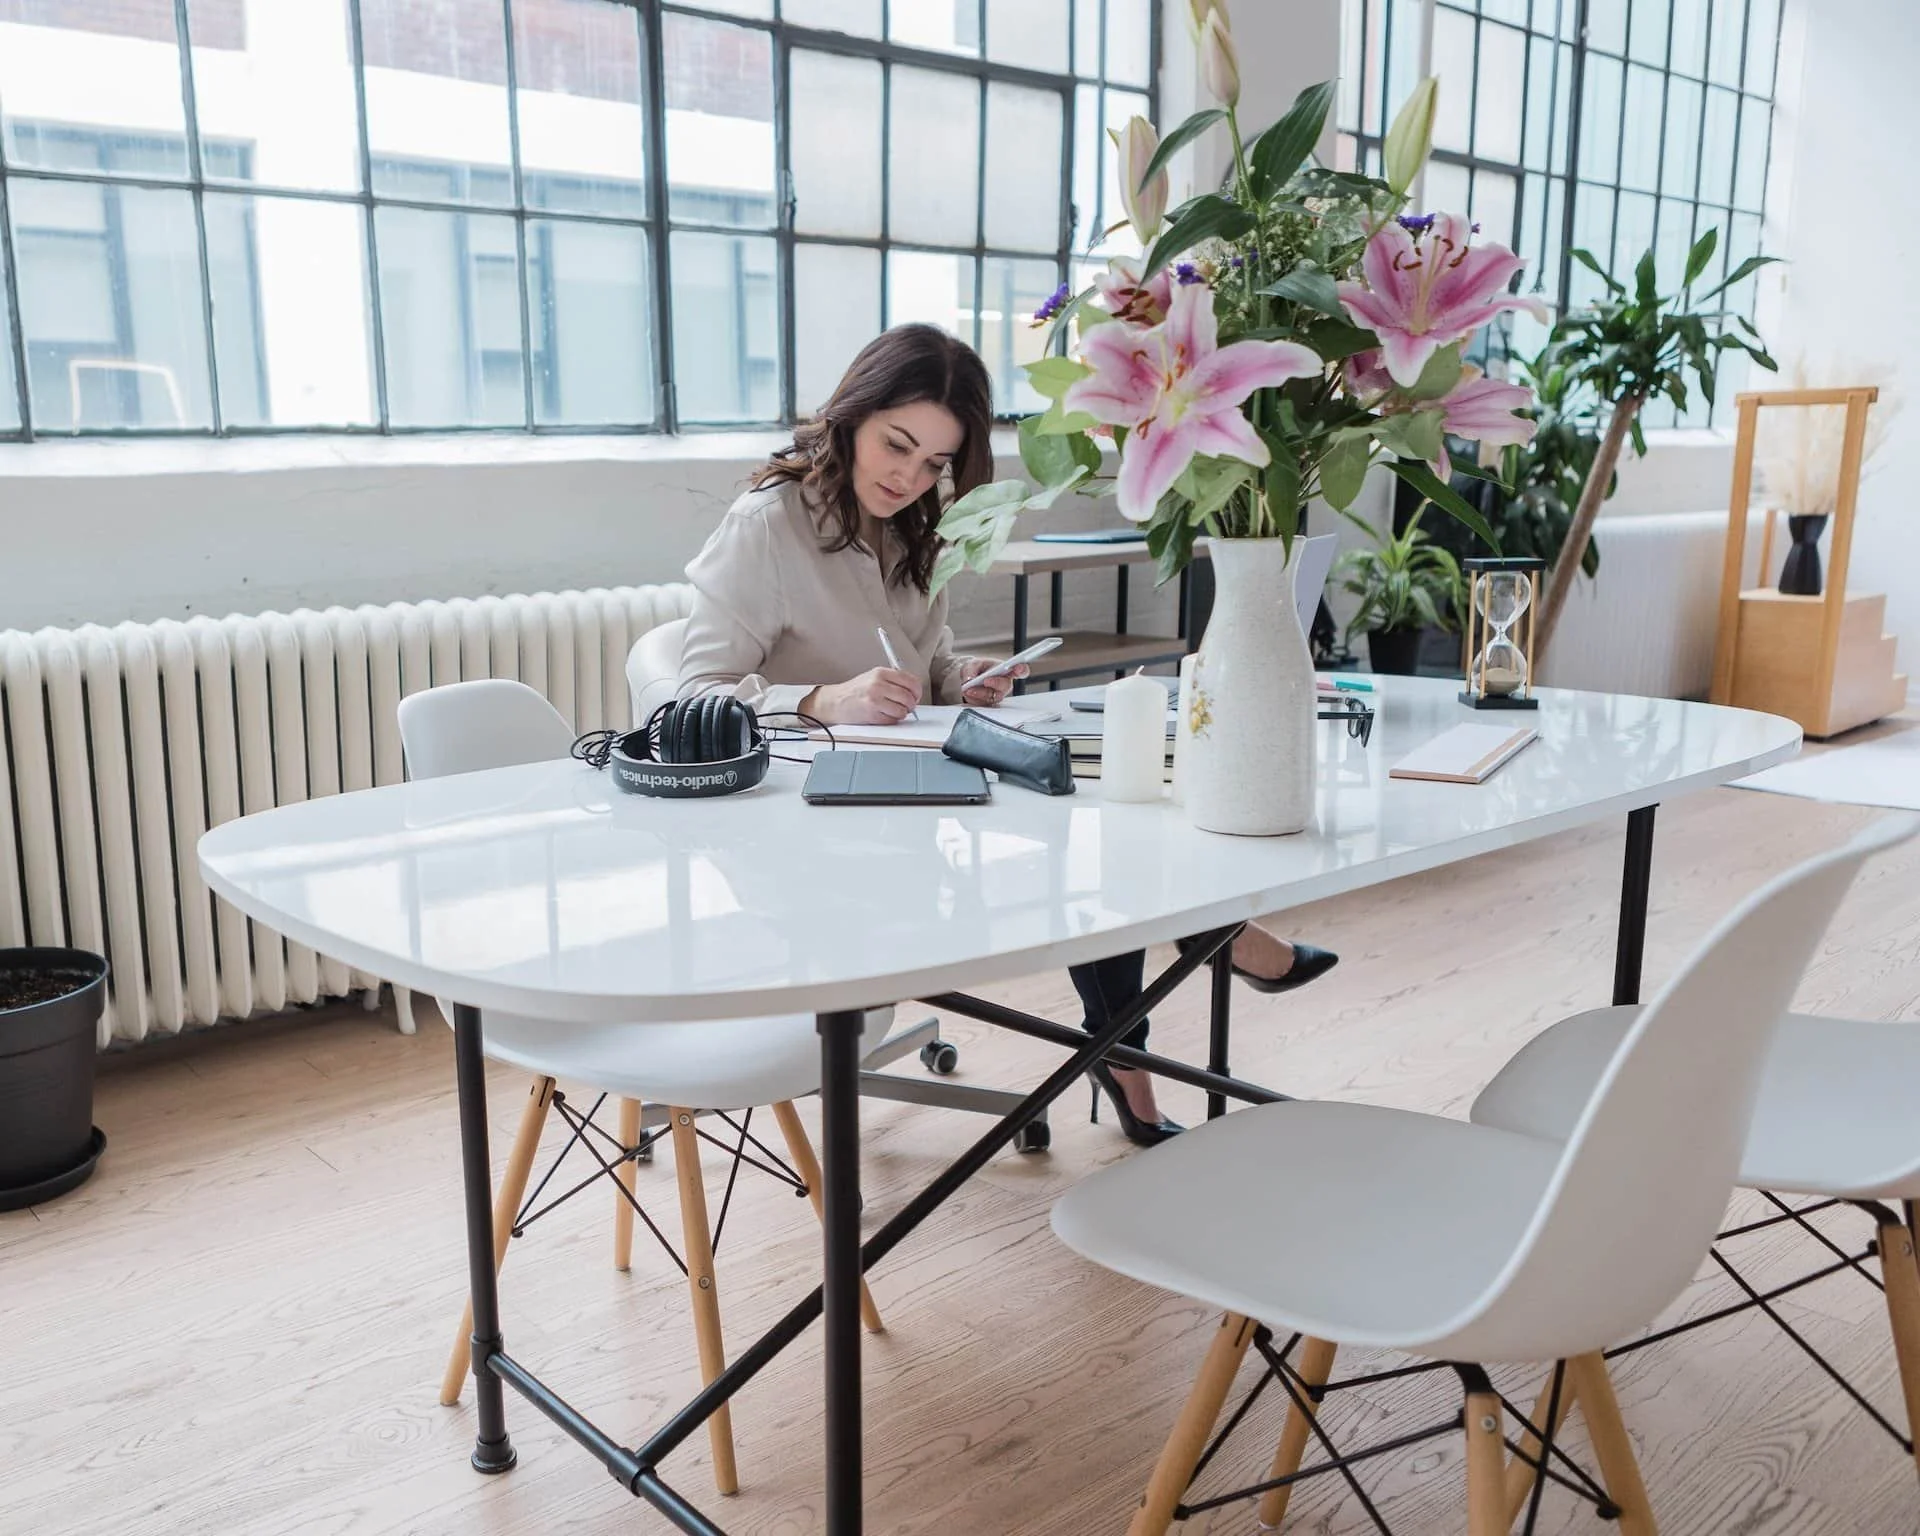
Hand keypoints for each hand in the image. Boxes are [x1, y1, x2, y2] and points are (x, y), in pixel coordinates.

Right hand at [802, 667, 923, 724]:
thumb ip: (893, 680)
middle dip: (911, 704)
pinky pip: (892, 720)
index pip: (910, 681)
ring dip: (902, 713)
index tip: (916, 695)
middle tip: (908, 706)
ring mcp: (874, 700)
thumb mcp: (873, 677)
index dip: (917, 691)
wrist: (835, 702)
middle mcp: (877, 685)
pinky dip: (892, 720)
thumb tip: (914, 690)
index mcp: (880, 673)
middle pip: (908, 697)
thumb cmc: (855, 691)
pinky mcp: (871, 714)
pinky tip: (885, 715)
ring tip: (894, 711)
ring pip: (902, 710)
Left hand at [958, 657, 1027, 706]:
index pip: (1020, 671)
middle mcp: (1005, 684)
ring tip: (969, 688)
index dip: (1022, 670)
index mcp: (1006, 670)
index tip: (1018, 668)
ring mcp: (997, 695)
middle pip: (1006, 686)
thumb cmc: (976, 669)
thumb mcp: (972, 664)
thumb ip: (971, 669)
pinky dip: (974, 698)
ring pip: (993, 696)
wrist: (968, 679)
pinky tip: (968, 692)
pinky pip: (983, 703)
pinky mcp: (989, 704)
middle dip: (996, 683)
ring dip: (980, 692)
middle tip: (986, 680)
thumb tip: (970, 679)